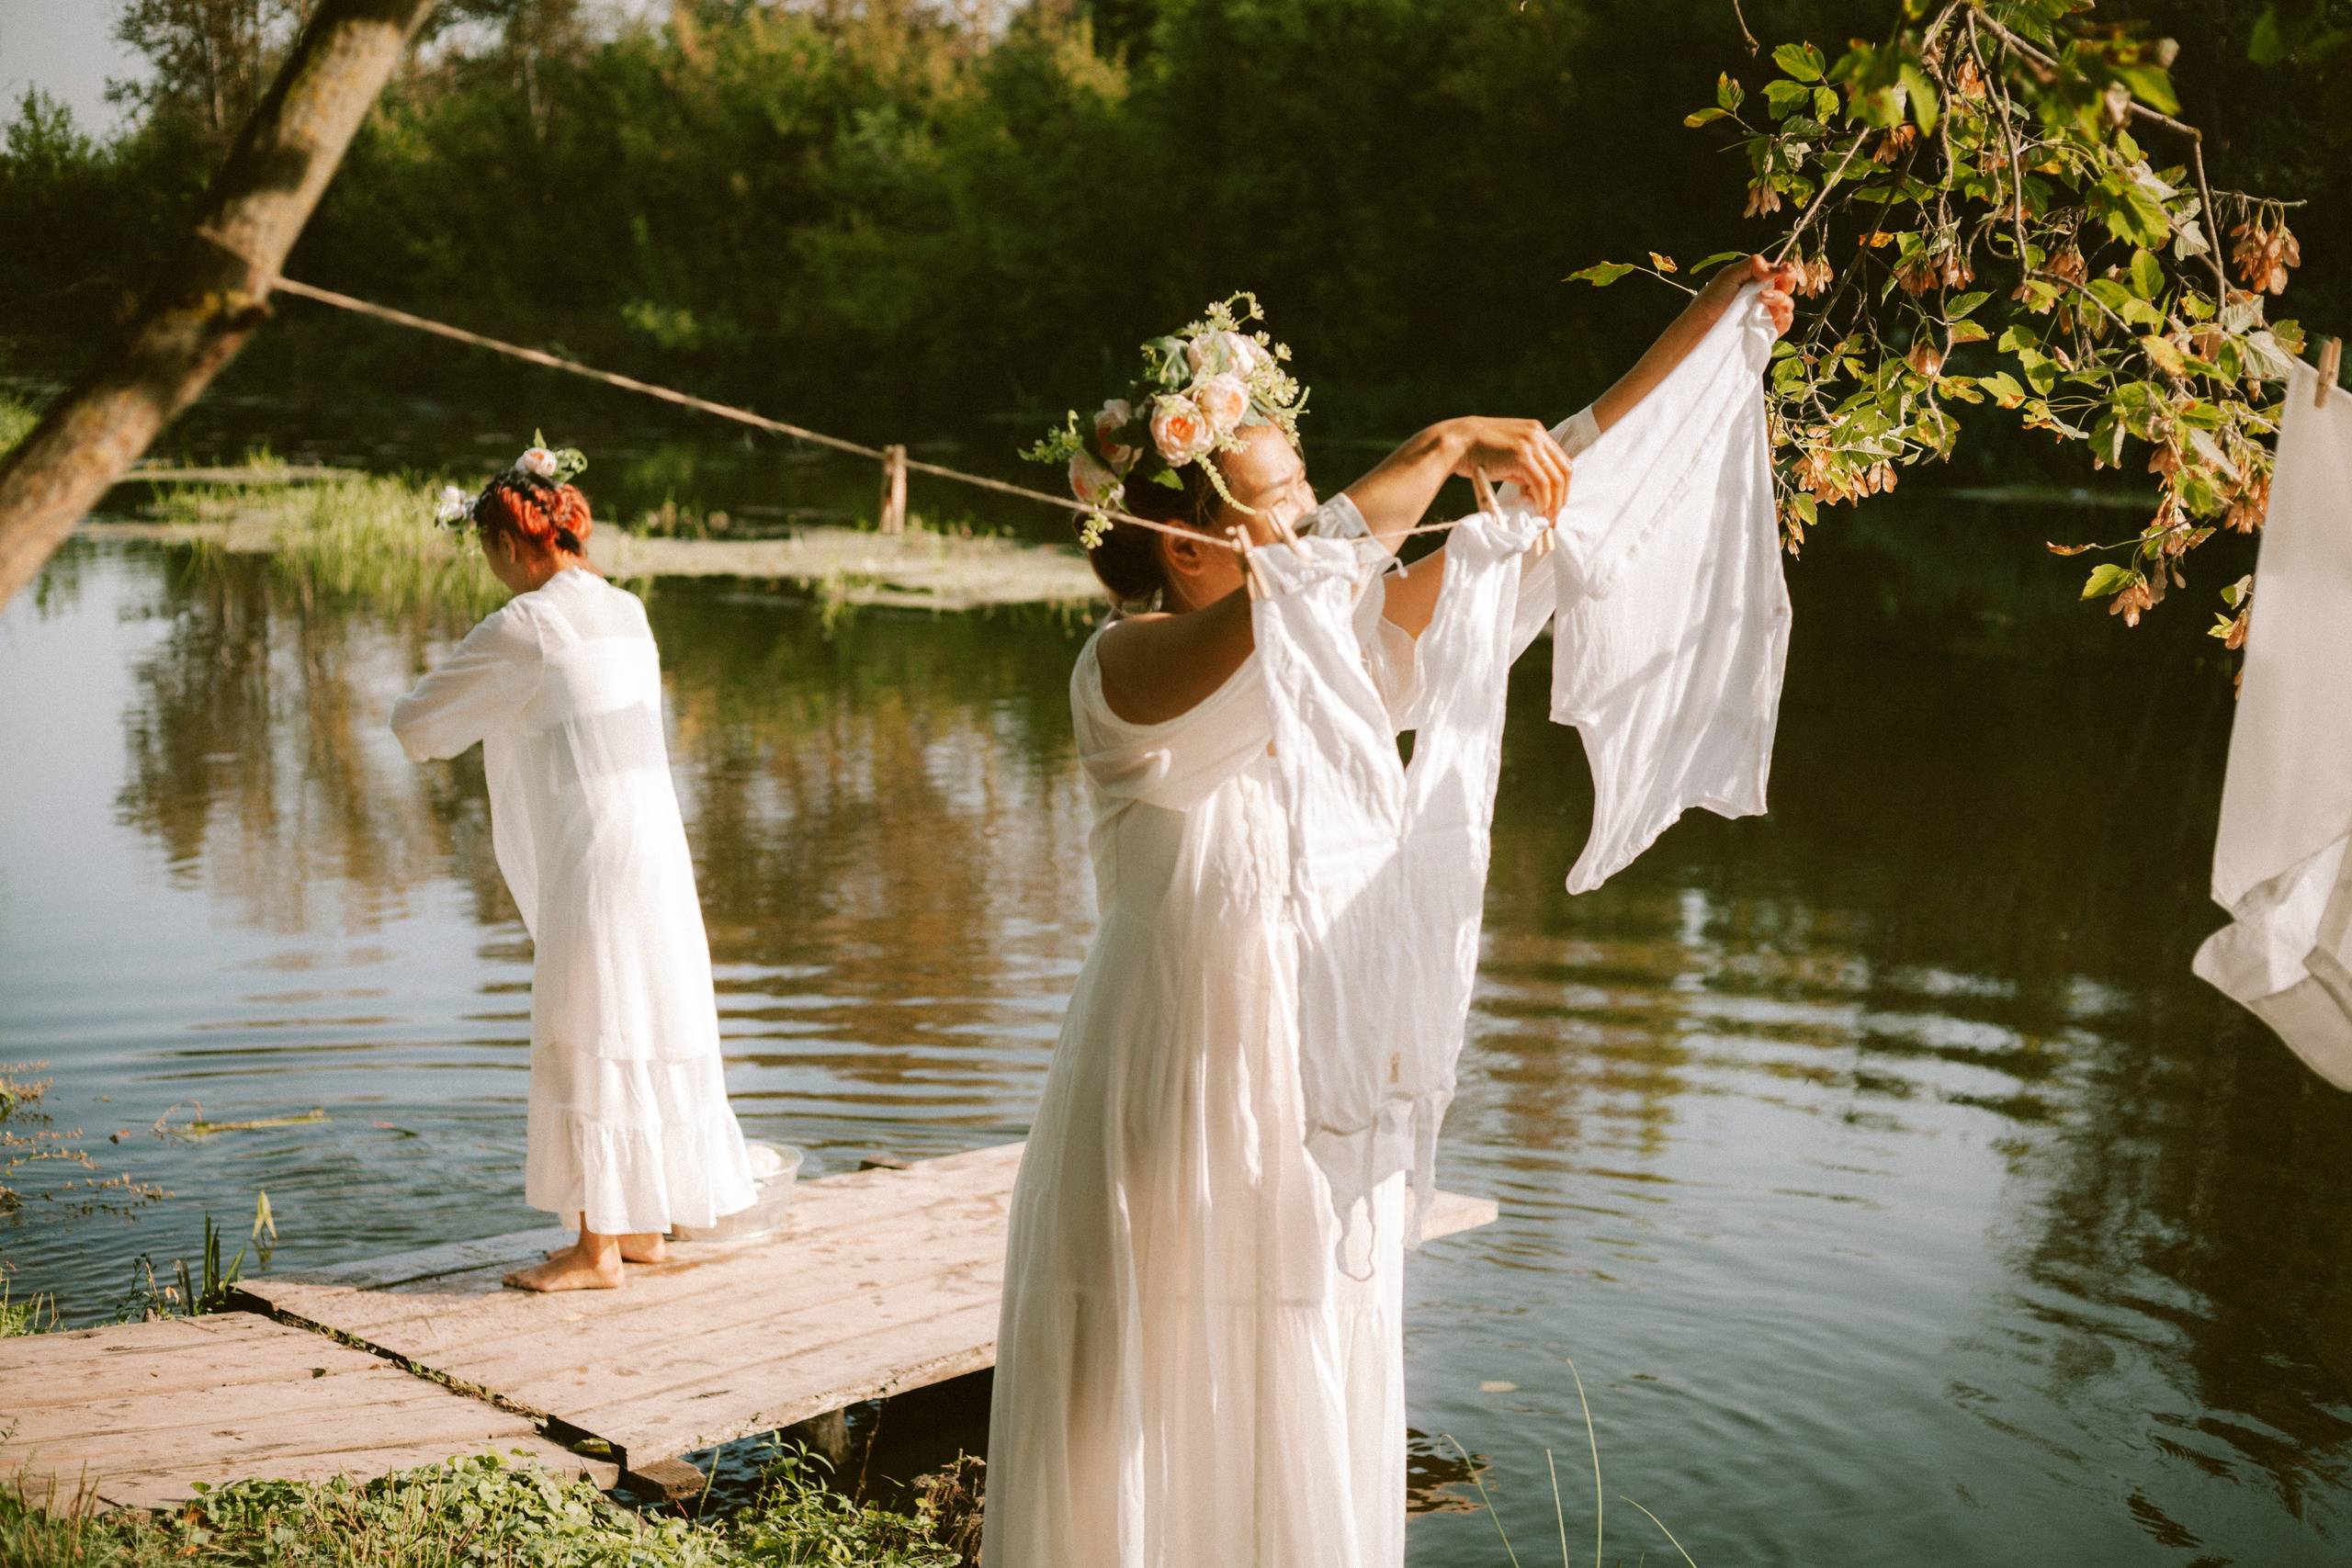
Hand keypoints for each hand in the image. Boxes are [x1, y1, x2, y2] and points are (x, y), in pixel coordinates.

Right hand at [1446, 416, 1572, 516]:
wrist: (1455, 442)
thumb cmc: (1476, 452)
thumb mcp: (1507, 456)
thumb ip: (1524, 469)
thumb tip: (1536, 492)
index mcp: (1536, 431)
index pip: (1561, 461)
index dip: (1562, 486)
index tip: (1556, 504)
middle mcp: (1537, 434)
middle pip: (1564, 470)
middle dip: (1562, 496)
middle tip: (1555, 516)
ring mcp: (1531, 443)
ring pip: (1555, 479)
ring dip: (1554, 502)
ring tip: (1547, 518)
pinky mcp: (1522, 456)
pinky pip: (1541, 483)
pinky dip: (1543, 500)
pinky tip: (1539, 511)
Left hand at [1702, 252, 1800, 336]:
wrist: (1702, 324)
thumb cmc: (1713, 297)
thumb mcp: (1730, 274)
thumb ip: (1753, 265)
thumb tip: (1776, 268)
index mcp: (1759, 280)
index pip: (1781, 272)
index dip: (1786, 270)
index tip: (1785, 268)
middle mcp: (1766, 295)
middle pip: (1788, 286)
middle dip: (1788, 281)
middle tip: (1778, 278)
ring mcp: (1767, 313)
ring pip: (1788, 305)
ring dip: (1782, 299)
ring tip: (1764, 297)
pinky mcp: (1766, 330)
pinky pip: (1784, 324)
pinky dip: (1784, 318)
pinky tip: (1772, 314)